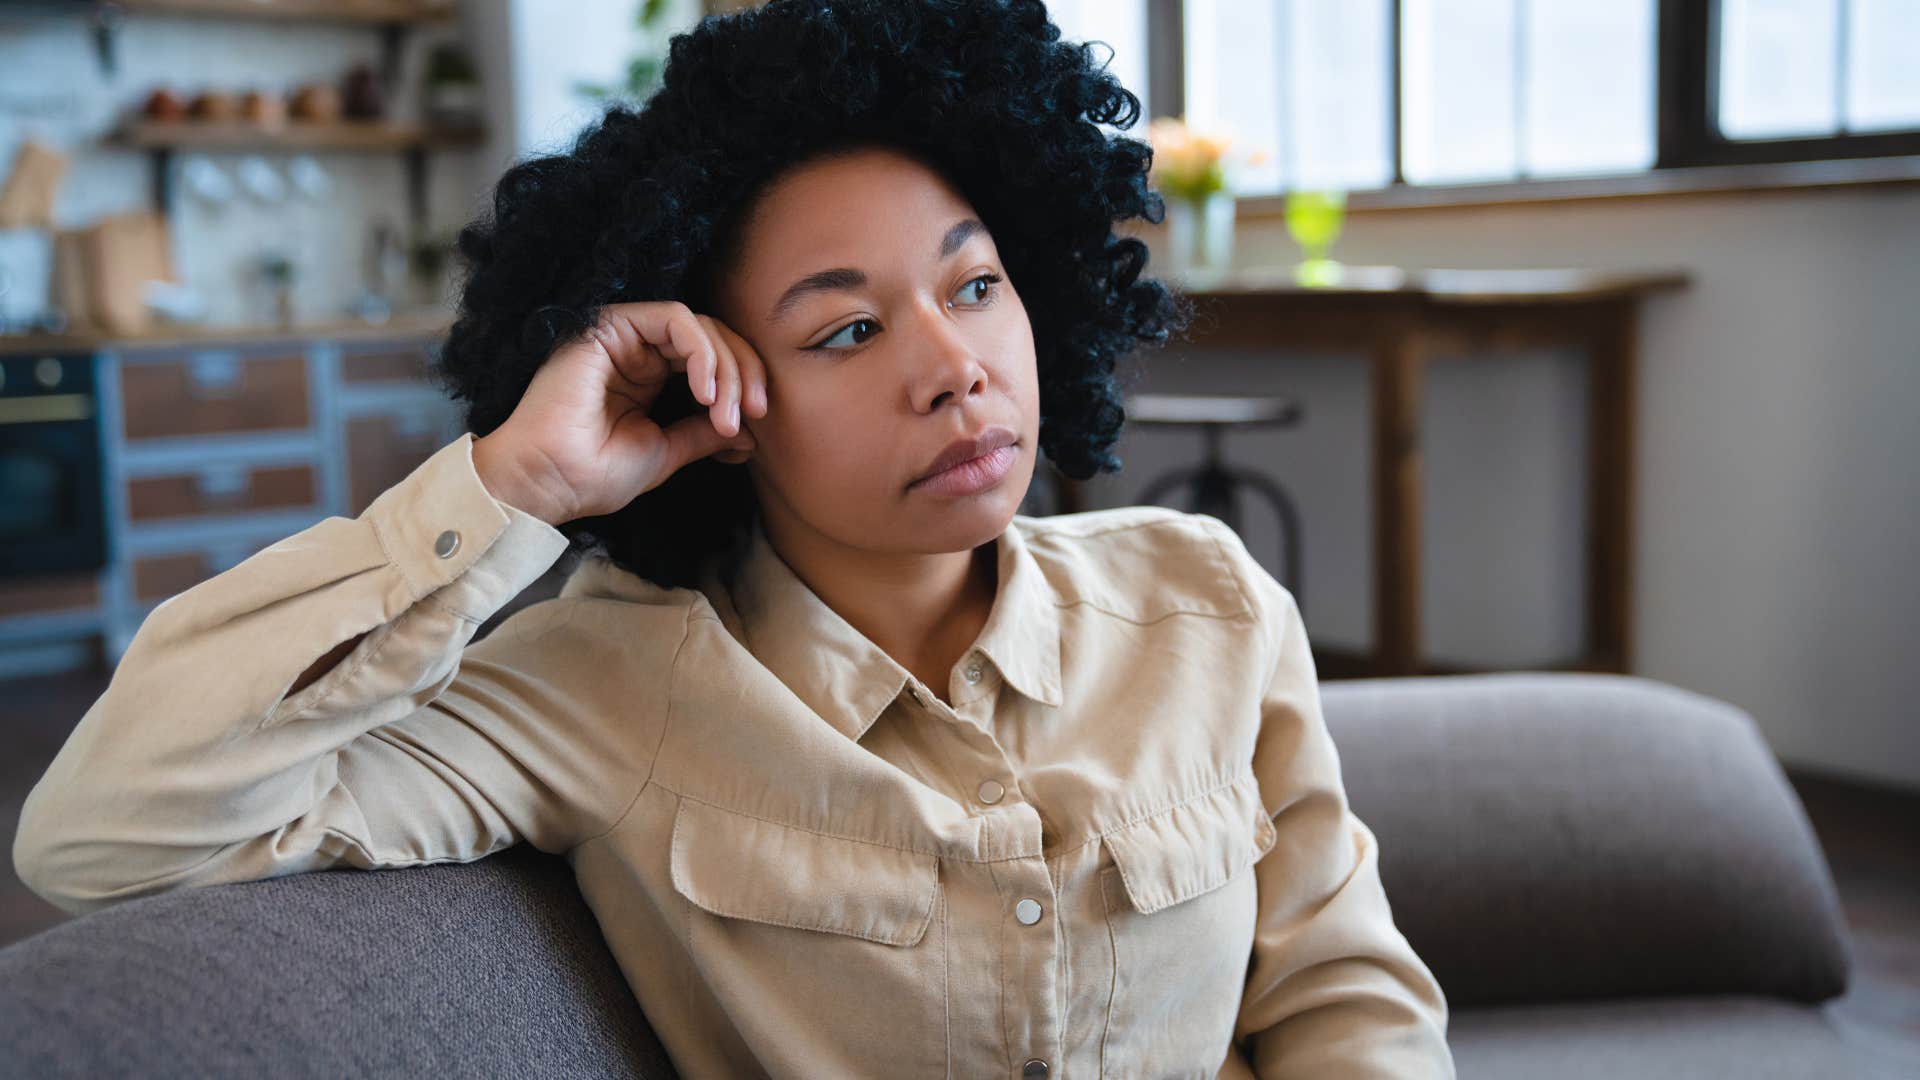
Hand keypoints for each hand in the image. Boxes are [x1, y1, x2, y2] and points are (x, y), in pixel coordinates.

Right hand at [471, 301, 768, 525]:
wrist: (549, 481)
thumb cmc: (595, 473)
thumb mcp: (668, 451)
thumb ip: (705, 432)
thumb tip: (750, 430)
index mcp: (651, 376)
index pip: (713, 360)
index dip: (745, 383)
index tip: (758, 422)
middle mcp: (639, 350)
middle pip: (714, 337)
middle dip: (745, 372)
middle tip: (755, 413)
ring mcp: (625, 335)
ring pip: (700, 326)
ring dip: (727, 366)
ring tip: (726, 413)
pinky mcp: (611, 325)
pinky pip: (675, 318)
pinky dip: (701, 351)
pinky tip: (705, 391)